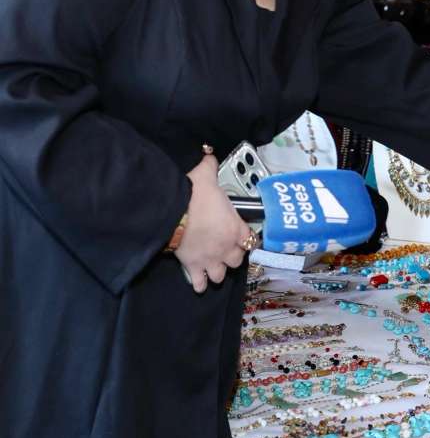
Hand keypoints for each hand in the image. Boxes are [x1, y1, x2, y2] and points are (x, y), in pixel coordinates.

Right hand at [174, 153, 253, 293]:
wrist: (172, 211)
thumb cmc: (193, 194)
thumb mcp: (206, 175)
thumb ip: (211, 165)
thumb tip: (208, 154)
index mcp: (235, 226)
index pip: (251, 240)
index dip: (246, 240)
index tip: (242, 238)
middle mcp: (226, 246)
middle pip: (236, 260)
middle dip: (231, 257)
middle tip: (225, 250)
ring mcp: (210, 258)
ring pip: (221, 275)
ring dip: (217, 271)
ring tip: (212, 264)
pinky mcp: (192, 266)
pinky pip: (200, 283)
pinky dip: (199, 283)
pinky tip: (198, 280)